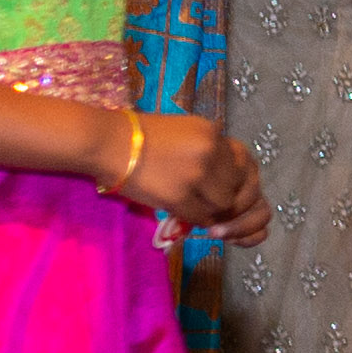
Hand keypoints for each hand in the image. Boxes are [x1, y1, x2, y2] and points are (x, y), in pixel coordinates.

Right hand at [118, 113, 271, 243]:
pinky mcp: (179, 196)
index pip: (245, 165)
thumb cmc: (139, 137)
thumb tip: (226, 178)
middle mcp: (211, 151)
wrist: (106, 142)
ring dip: (212, 212)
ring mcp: (196, 174)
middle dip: (229, 201)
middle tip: (214, 207)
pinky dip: (196, 220)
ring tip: (195, 208)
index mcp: (213, 133)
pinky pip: (202, 217)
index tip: (230, 194)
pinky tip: (183, 214)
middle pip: (238, 187)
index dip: (241, 184)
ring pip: (223, 205)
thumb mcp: (184, 131)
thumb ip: (208, 150)